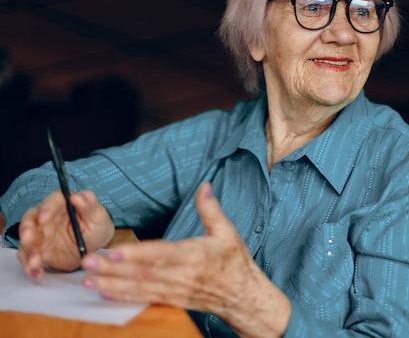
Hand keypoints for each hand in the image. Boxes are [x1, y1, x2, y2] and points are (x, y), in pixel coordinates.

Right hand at [17, 190, 114, 277]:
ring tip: (35, 262)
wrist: (93, 246)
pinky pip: (28, 257)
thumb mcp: (97, 215)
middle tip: (27, 238)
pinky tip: (36, 274)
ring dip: (28, 251)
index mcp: (62, 203)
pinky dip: (30, 266)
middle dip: (27, 228)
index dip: (46, 208)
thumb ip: (89, 204)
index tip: (44, 217)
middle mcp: (46, 216)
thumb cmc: (96, 225)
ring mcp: (40, 233)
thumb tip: (77, 196)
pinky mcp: (38, 250)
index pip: (52, 201)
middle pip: (31, 218)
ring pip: (27, 239)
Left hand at [81, 183, 290, 337]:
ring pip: (139, 287)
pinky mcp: (172, 300)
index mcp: (195, 255)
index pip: (161, 254)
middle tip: (87, 262)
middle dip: (112, 268)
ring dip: (111, 283)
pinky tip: (105, 292)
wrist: (243, 297)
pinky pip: (144, 299)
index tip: (113, 250)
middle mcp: (182, 275)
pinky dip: (123, 297)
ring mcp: (175, 290)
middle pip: (142, 272)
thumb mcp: (227, 232)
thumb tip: (205, 186)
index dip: (136, 253)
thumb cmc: (235, 263)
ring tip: (88, 279)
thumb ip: (211, 209)